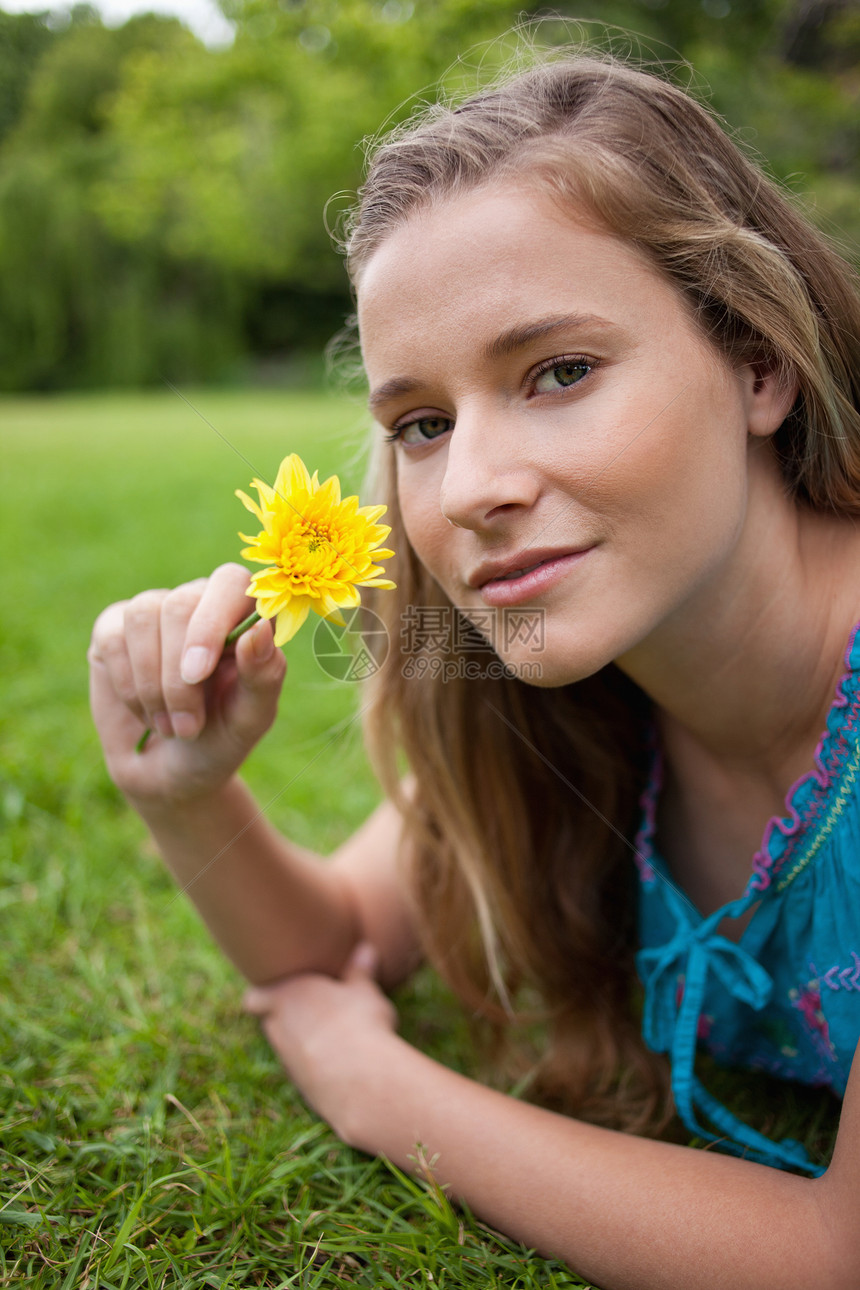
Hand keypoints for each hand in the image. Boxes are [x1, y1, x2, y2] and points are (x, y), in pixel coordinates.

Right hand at [88, 563, 286, 804]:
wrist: (173, 772)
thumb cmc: (222, 739)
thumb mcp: (251, 718)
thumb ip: (264, 674)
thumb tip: (259, 628)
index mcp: (245, 615)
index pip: (230, 582)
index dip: (211, 622)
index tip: (198, 674)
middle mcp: (201, 603)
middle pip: (180, 604)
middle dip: (177, 674)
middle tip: (188, 727)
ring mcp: (155, 612)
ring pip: (142, 616)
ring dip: (152, 684)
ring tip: (170, 727)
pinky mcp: (114, 629)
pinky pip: (112, 637)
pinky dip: (127, 684)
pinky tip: (145, 712)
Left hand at [244, 943, 399, 1145]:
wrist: (358, 1077)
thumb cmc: (358, 1022)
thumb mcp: (364, 990)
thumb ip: (360, 970)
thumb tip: (365, 949)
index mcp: (284, 997)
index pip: (254, 997)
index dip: (263, 995)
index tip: (279, 990)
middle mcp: (277, 1028)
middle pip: (269, 1022)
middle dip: (286, 1017)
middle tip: (311, 1009)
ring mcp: (287, 1060)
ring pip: (286, 1047)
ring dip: (302, 1041)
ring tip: (332, 1035)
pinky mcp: (301, 1085)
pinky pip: (303, 1069)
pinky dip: (316, 1064)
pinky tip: (341, 1061)